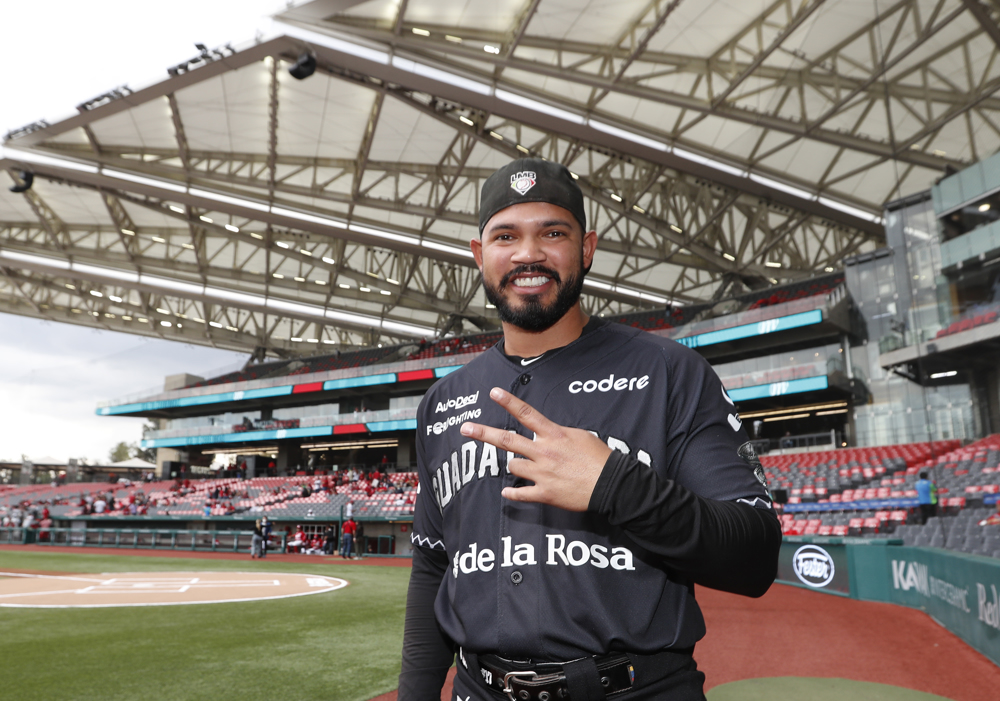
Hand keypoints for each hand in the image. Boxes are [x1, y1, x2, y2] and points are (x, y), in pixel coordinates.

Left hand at [459, 387, 611, 510]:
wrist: (611, 484)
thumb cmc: (600, 458)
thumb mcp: (580, 436)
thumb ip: (559, 433)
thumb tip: (547, 432)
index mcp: (554, 435)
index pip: (527, 414)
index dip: (509, 402)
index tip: (493, 392)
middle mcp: (544, 452)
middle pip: (507, 440)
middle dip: (484, 433)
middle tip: (466, 428)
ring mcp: (542, 473)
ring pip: (513, 466)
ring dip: (514, 465)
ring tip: (523, 467)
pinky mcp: (545, 493)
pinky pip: (520, 493)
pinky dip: (512, 493)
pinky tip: (507, 493)